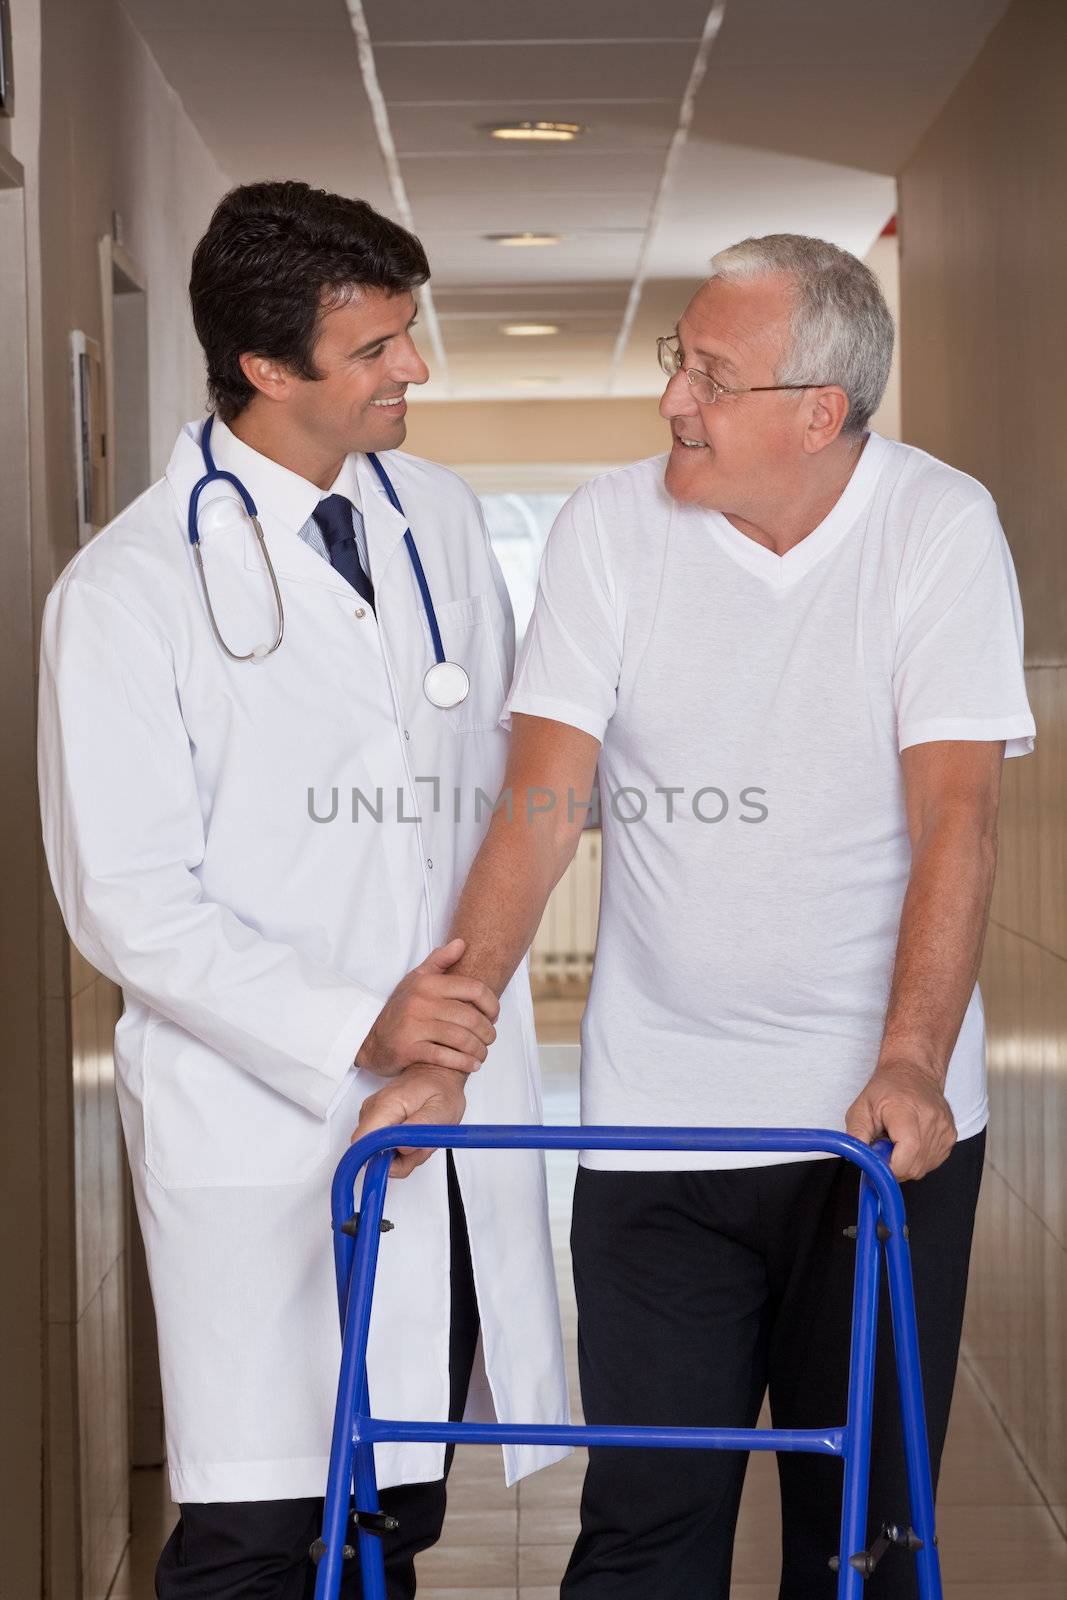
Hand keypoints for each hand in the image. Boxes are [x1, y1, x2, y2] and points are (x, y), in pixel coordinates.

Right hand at [351, 1065, 466, 1177]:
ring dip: (402, 1155)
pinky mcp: (375, 1121)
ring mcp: (371, 1115)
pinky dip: (400, 1150)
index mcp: (385, 1106)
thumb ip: (420, 1129)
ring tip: (419, 1136)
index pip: (362, 1142)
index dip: (378, 1159)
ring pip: (378, 1154)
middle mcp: (372, 1110)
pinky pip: (382, 1148)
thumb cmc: (440, 1089)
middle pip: (371, 1153)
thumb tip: (402, 1149)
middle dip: (398, 1158)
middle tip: (419, 1143)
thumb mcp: (441, 1109)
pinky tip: (412, 1135)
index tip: (399, 1158)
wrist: (437, 1073)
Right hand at [356, 938, 498, 1078]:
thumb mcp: (416, 980)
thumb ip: (439, 961)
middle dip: (487, 1032)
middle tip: (489, 1039)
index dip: (491, 1004)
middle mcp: (420, 1002)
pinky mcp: (408, 1049)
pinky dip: (463, 1063)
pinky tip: (471, 1065)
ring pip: (460, 1038)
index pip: (474, 989)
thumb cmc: (401, 1009)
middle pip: (470, 1017)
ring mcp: (413, 1026)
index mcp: (428, 984)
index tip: (494, 1016)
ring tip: (482, 1054)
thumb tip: (461, 943)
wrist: (370, 1040)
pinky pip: (444, 1057)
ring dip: (478, 1050)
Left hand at [845, 1059, 956, 1180]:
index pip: (907, 1152)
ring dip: (905, 1162)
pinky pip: (932, 1163)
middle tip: (884, 1145)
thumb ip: (857, 1137)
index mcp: (906, 1111)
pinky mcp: (951, 1138)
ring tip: (898, 1140)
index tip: (877, 1161)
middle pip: (914, 1167)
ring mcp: (944, 1130)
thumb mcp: (860, 1108)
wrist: (914, 1072)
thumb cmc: (887, 1088)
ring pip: (922, 1168)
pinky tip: (910, 1141)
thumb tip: (858, 1163)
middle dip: (894, 1165)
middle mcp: (931, 1120)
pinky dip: (917, 1158)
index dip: (889, 1167)